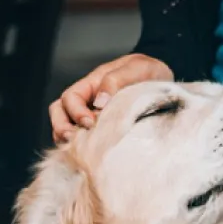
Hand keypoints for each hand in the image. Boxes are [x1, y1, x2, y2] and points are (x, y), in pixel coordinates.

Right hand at [49, 54, 172, 142]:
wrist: (163, 80)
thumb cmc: (148, 71)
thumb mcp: (136, 69)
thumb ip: (115, 80)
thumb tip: (99, 102)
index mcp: (92, 84)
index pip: (70, 98)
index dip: (75, 111)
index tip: (90, 122)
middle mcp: (88, 100)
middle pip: (59, 112)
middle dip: (61, 127)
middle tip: (75, 140)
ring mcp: (93, 115)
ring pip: (67, 127)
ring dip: (68, 139)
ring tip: (80, 150)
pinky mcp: (103, 130)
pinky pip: (84, 139)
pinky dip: (82, 147)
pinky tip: (92, 154)